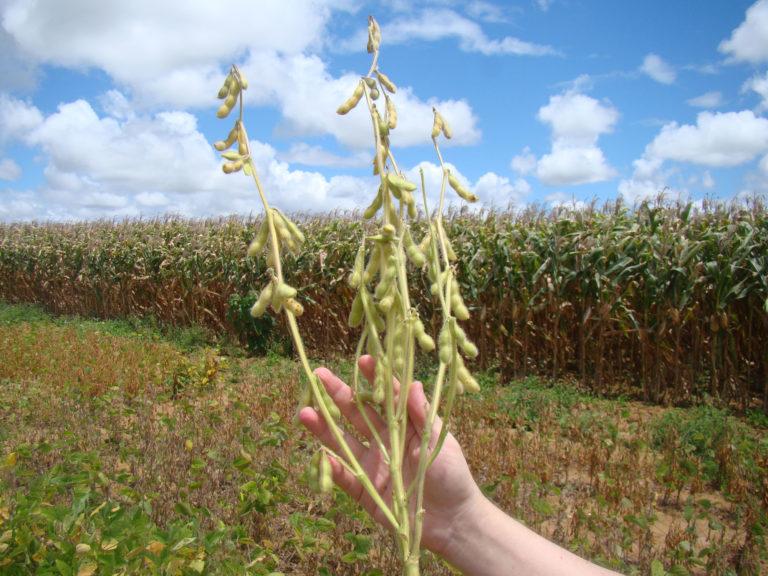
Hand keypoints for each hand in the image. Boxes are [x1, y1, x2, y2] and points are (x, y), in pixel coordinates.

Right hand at [298, 355, 482, 556]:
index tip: (363, 360)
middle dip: (338, 394)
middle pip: (358, 413)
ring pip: (344, 441)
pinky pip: (344, 476)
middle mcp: (387, 440)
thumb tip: (413, 382)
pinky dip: (331, 467)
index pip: (387, 395)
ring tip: (304, 411)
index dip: (374, 378)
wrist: (451, 521)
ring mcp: (374, 464)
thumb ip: (422, 414)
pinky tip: (318, 453)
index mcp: (406, 425)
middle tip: (318, 375)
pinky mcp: (366, 490)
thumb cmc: (452, 476)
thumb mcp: (439, 441)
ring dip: (324, 427)